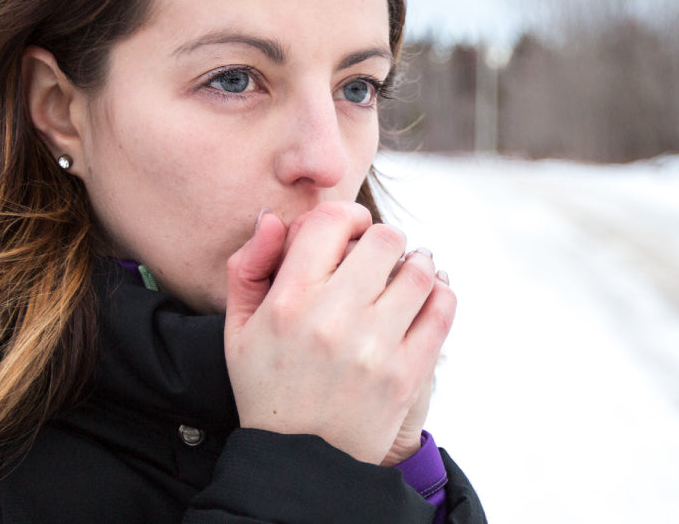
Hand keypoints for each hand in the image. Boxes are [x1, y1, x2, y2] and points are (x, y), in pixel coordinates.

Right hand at [224, 202, 455, 464]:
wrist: (299, 462)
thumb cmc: (266, 385)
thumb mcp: (237, 328)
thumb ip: (248, 266)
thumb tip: (273, 218)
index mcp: (288, 301)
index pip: (332, 220)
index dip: (346, 216)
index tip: (348, 231)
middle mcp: (333, 318)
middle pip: (384, 238)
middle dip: (382, 239)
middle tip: (378, 255)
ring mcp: (374, 348)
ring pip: (419, 270)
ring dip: (416, 262)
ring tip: (407, 271)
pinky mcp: (406, 375)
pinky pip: (441, 311)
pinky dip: (440, 293)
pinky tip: (426, 296)